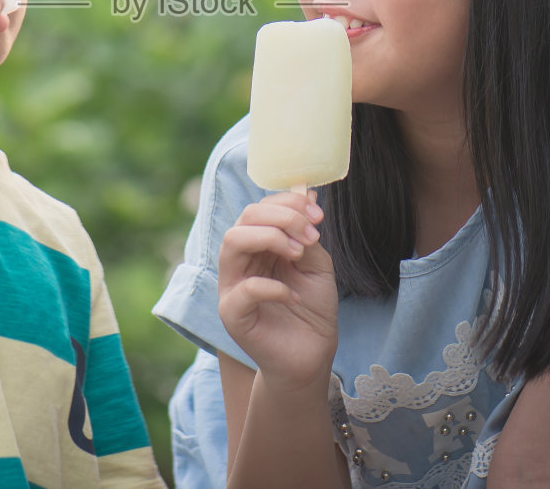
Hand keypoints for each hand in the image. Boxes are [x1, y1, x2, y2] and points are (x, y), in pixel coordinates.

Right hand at [217, 190, 338, 392]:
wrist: (311, 357)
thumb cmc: (311, 310)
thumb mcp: (316, 263)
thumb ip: (307, 232)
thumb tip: (307, 193)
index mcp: (256, 247)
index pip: (258, 209)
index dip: (287, 203)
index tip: (318, 213)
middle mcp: (239, 262)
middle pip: (244, 218)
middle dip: (282, 218)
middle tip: (311, 234)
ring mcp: (231, 287)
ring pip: (233, 242)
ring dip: (271, 239)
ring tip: (300, 253)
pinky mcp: (232, 315)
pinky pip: (244, 290)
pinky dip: (274, 287)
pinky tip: (294, 297)